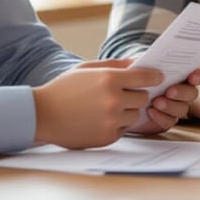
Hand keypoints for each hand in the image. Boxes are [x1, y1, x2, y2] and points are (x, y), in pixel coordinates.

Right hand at [33, 58, 164, 148]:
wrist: (41, 115)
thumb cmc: (63, 89)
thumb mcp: (87, 69)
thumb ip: (115, 64)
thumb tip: (138, 62)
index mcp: (109, 79)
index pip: (146, 77)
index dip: (154, 76)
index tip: (158, 77)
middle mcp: (113, 100)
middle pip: (143, 98)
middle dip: (136, 94)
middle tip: (123, 93)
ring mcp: (111, 121)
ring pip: (135, 115)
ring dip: (127, 111)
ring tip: (107, 107)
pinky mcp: (107, 137)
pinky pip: (124, 129)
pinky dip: (117, 124)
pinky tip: (100, 118)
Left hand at [126, 66, 199, 133]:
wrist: (122, 98)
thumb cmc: (131, 79)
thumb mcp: (136, 67)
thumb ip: (145, 62)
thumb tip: (150, 57)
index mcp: (180, 74)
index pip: (198, 74)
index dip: (199, 75)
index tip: (192, 77)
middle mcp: (181, 91)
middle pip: (192, 93)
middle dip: (183, 92)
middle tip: (170, 91)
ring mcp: (175, 106)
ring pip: (183, 109)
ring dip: (171, 105)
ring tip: (156, 102)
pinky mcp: (166, 120)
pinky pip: (170, 121)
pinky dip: (161, 116)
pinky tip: (151, 111)